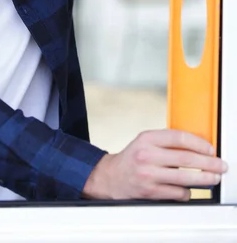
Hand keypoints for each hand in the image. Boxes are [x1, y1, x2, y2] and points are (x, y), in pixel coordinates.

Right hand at [82, 129, 227, 200]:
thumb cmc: (133, 157)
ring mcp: (149, 175)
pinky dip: (186, 192)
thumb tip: (198, 147)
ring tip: (213, 178)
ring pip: (185, 179)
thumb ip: (167, 142)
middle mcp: (147, 155)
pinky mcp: (150, 192)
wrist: (111, 177)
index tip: (211, 149)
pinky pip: (177, 193)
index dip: (199, 143)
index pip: (179, 137)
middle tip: (221, 165)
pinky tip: (187, 189)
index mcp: (147, 138)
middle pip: (186, 159)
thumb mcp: (146, 142)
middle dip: (209, 163)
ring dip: (204, 179)